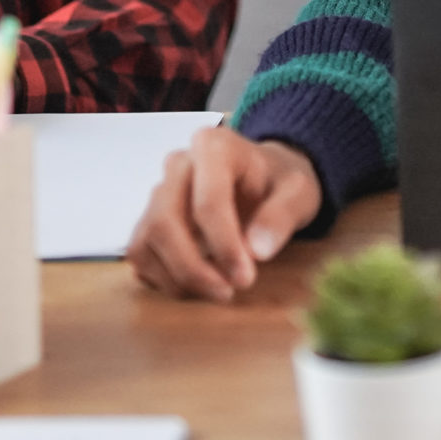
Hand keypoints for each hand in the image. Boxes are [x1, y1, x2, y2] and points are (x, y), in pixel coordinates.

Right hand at [127, 129, 321, 300]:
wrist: (265, 178)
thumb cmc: (279, 183)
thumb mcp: (299, 192)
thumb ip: (282, 216)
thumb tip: (257, 251)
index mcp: (214, 147)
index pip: (207, 200)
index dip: (223, 245)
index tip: (244, 277)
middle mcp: (178, 166)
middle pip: (163, 222)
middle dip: (192, 268)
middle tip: (228, 292)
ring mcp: (158, 192)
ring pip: (146, 242)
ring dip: (177, 278)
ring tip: (217, 292)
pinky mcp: (149, 220)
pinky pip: (141, 255)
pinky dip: (165, 279)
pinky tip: (199, 286)